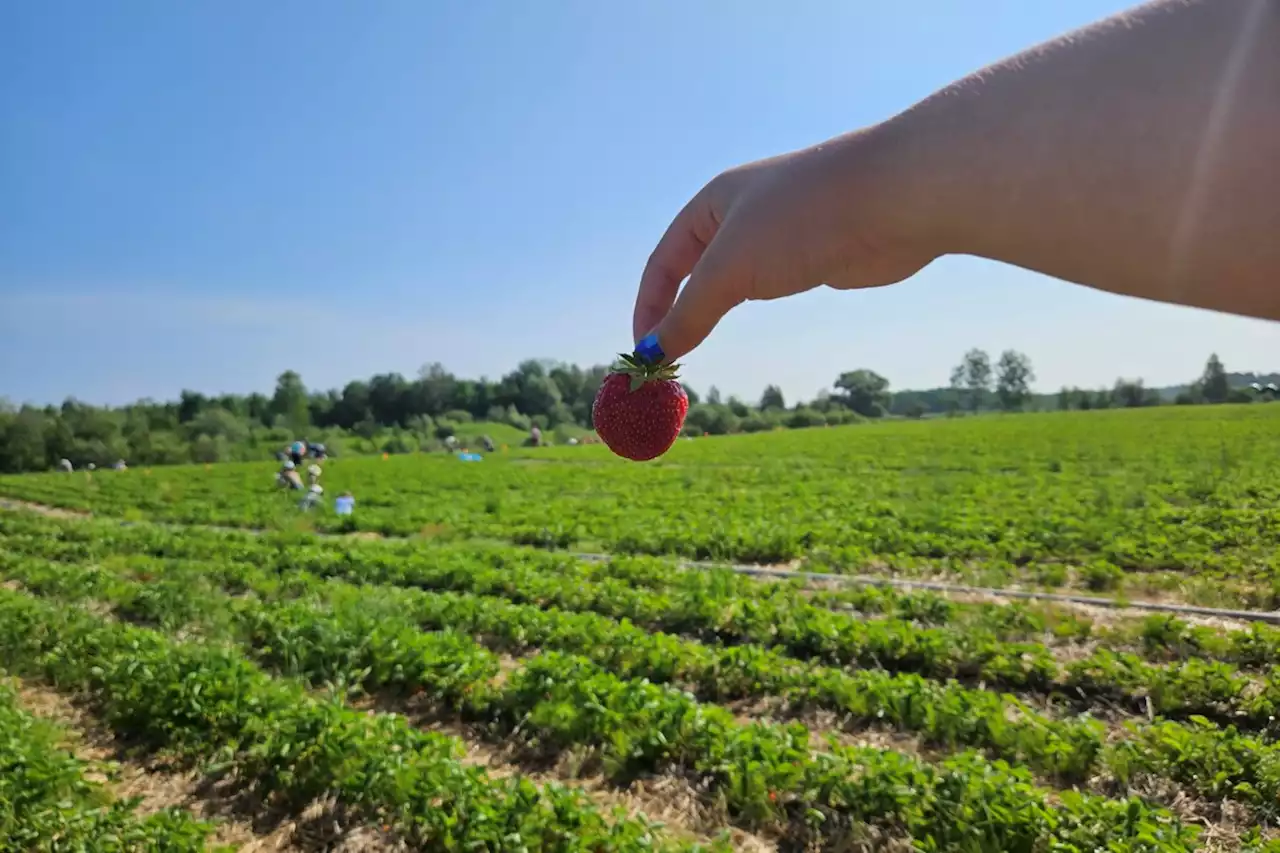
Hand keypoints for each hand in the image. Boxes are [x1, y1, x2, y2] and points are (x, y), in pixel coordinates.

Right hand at [632, 125, 939, 360]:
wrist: (894, 198)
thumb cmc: (803, 218)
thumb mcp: (731, 269)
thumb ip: (689, 313)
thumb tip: (651, 354)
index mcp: (713, 202)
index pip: (663, 261)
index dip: (648, 308)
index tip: (643, 354)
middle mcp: (743, 212)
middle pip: (693, 271)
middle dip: (675, 315)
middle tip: (665, 363)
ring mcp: (782, 233)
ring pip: (734, 280)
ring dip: (712, 313)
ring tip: (698, 349)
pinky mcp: (817, 253)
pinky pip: (771, 284)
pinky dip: (752, 306)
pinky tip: (754, 320)